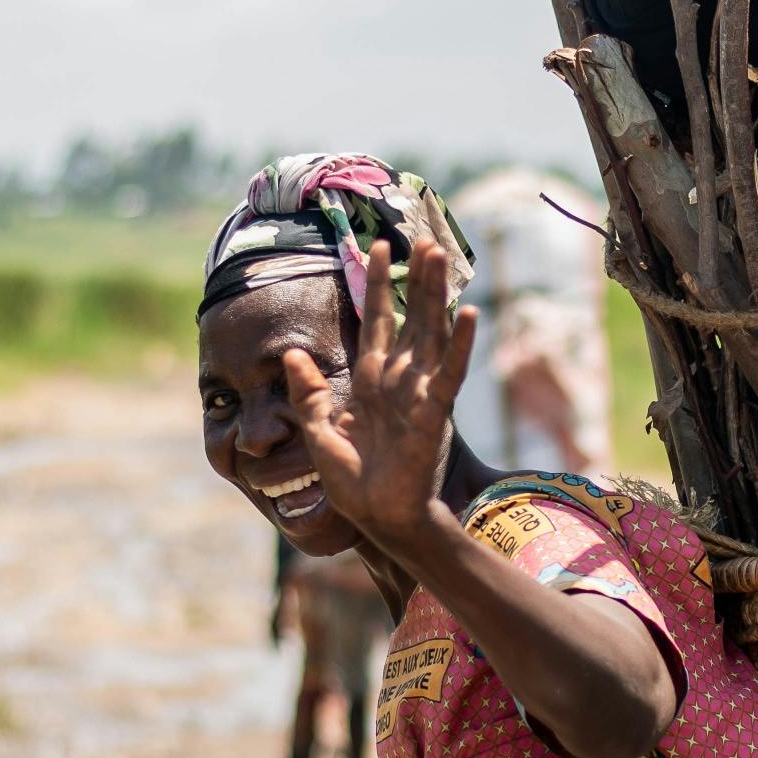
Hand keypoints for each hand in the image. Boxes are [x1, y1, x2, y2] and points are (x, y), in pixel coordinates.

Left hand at [281, 223, 477, 545]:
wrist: (377, 518)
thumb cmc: (351, 482)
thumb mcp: (317, 430)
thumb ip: (306, 390)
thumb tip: (289, 352)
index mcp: (369, 381)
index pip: (376, 321)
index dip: (378, 285)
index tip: (378, 248)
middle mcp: (397, 380)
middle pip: (410, 318)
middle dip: (415, 279)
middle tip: (422, 239)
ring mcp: (418, 394)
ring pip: (430, 333)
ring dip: (436, 294)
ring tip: (440, 257)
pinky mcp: (432, 413)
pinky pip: (448, 373)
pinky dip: (459, 344)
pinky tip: (468, 314)